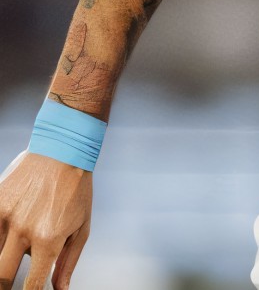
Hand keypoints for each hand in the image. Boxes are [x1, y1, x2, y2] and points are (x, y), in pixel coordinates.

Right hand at [0, 151, 91, 289]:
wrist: (62, 152)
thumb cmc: (77, 192)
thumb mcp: (81, 227)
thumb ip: (68, 261)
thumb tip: (60, 289)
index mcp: (49, 239)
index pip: (33, 283)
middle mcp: (24, 230)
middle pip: (2, 276)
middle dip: (5, 285)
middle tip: (11, 282)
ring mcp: (5, 216)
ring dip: (8, 253)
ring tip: (25, 234)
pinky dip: (1, 234)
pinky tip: (15, 223)